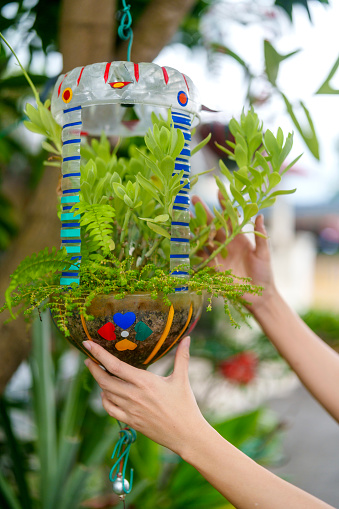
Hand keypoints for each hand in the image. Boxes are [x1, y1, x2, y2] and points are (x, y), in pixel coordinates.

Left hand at [83, 337, 206, 455]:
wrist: (186, 435)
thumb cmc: (185, 405)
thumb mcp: (182, 379)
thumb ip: (182, 356)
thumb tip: (187, 338)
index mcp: (144, 382)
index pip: (115, 366)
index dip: (99, 354)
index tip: (88, 344)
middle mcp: (134, 395)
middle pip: (104, 380)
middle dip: (93, 368)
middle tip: (88, 359)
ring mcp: (130, 410)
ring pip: (106, 393)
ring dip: (99, 382)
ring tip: (98, 372)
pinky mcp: (130, 421)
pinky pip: (110, 409)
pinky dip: (105, 399)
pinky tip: (107, 393)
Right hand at [192, 193, 275, 310]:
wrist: (258, 295)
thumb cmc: (264, 274)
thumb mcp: (264, 253)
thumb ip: (260, 235)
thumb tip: (259, 215)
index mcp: (239, 237)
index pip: (230, 218)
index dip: (224, 205)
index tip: (217, 192)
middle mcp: (226, 244)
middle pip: (212, 224)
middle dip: (203, 212)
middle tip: (192, 199)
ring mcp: (218, 255)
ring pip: (203, 237)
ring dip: (194, 227)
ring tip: (184, 216)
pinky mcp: (212, 267)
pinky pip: (200, 255)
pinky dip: (192, 248)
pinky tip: (184, 239)